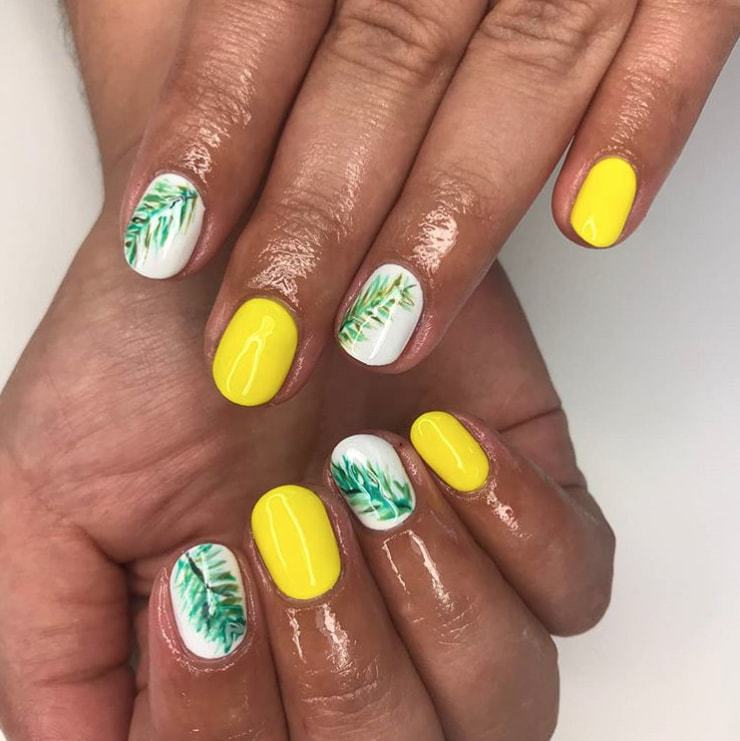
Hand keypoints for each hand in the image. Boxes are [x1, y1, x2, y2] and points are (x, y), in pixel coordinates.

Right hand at [0, 214, 612, 737]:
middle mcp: (350, 636)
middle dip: (342, 659)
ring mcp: (446, 577)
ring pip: (503, 696)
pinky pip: (576, 585)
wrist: (235, 236)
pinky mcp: (521, 505)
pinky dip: (521, 530)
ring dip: (436, 596)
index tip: (208, 578)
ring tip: (363, 466)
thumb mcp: (47, 498)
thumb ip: (60, 657)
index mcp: (241, 663)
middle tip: (290, 516)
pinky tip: (441, 443)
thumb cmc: (141, 353)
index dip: (229, 723)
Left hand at [109, 0, 737, 405]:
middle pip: (383, 63)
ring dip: (455, 216)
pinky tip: (593, 225)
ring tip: (389, 336)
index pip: (267, 8)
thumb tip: (146, 126)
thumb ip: (194, 19)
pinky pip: (685, 24)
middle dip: (321, 214)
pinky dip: (643, 120)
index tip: (170, 245)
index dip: (218, 125)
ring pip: (522, 69)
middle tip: (269, 340)